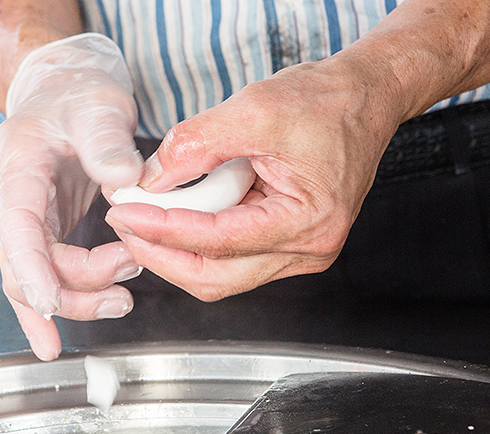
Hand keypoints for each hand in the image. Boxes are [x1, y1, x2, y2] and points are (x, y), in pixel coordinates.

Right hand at [0, 33, 143, 359]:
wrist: (64, 91)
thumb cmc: (78, 95)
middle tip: (125, 288)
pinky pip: (43, 277)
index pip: (16, 225)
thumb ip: (108, 140)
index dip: (31, 267)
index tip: (49, 303)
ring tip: (123, 300)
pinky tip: (53, 345)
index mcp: (16, 167)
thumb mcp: (98, 107)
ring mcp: (21, 221)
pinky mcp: (41, 233)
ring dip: (76, 300)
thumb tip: (126, 180)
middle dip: (72, 290)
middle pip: (23, 266)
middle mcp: (8, 201)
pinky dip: (54, 307)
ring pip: (33, 280)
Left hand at [103, 57, 403, 301]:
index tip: (125, 213)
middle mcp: (307, 250)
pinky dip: (198, 242)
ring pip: (220, 275)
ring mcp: (299, 254)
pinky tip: (179, 215)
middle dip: (162, 254)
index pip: (218, 241)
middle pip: (215, 278)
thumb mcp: (254, 109)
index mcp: (308, 222)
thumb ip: (195, 146)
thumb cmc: (325, 102)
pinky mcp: (287, 246)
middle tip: (125, 225)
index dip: (164, 230)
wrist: (365, 100)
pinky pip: (232, 259)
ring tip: (146, 216)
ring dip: (177, 250)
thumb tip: (148, 180)